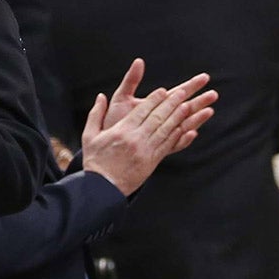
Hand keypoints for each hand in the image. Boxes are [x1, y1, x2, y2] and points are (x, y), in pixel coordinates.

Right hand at [79, 78, 212, 195]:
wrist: (103, 187)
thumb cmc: (95, 161)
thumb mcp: (90, 135)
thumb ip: (96, 114)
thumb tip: (101, 96)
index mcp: (122, 131)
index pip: (142, 111)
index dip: (154, 99)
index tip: (163, 91)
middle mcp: (136, 139)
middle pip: (157, 117)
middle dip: (171, 103)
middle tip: (183, 92)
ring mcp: (146, 151)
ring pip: (165, 130)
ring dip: (178, 117)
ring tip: (188, 105)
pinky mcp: (152, 162)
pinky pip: (168, 146)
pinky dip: (178, 136)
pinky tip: (186, 128)